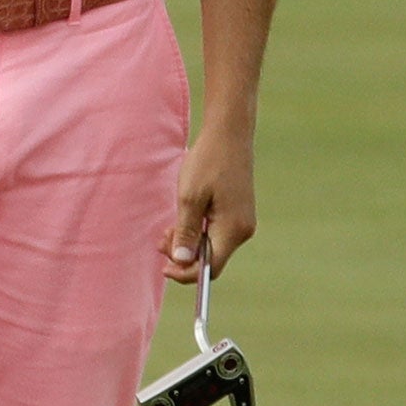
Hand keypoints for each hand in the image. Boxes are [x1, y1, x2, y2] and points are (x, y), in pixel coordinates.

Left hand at [161, 126, 256, 283]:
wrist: (229, 134)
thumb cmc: (208, 162)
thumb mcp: (189, 198)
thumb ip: (186, 232)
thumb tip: (181, 262)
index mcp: (233, 229)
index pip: (210, 268)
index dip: (186, 272)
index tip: (164, 266)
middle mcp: (243, 230)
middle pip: (211, 259)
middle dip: (184, 254)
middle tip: (162, 238)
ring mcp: (243, 221)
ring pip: (213, 245)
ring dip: (190, 241)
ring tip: (169, 225)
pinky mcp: (238, 212)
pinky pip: (217, 232)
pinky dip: (199, 230)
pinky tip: (185, 216)